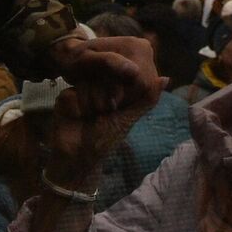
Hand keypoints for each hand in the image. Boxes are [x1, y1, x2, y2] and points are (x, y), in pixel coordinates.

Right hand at [42, 35, 162, 182]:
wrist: (80, 156)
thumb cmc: (106, 138)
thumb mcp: (129, 118)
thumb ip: (146, 99)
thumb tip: (167, 78)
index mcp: (113, 89)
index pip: (119, 74)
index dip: (119, 90)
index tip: (116, 106)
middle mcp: (95, 86)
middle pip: (102, 78)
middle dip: (105, 100)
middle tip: (103, 113)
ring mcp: (79, 90)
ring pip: (87, 85)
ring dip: (91, 106)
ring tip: (90, 118)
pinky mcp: (64, 97)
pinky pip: (73, 93)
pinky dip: (78, 108)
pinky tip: (78, 117)